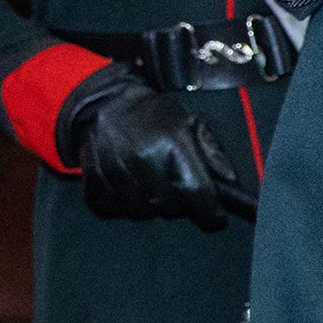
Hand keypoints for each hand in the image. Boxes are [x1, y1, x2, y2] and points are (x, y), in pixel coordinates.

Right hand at [58, 62, 254, 226]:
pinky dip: (121, 205)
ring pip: (140, 212)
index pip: (195, 191)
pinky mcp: (92, 180)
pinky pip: (111, 209)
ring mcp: (114, 169)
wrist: (107, 104)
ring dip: (150, 206)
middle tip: (177, 190)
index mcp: (172, 143)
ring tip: (150, 184)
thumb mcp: (191, 125)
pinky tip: (128, 187)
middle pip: (169, 207)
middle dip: (179, 205)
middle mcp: (142, 157)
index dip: (210, 212)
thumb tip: (230, 183)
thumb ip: (212, 154)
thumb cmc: (155, 116)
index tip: (216, 218)